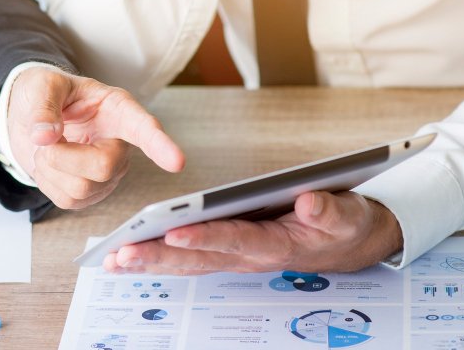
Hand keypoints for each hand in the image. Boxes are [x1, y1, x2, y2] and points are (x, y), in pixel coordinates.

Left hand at [7, 68, 184, 208]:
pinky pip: (67, 200)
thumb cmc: (44, 94)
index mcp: (117, 109)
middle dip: (64, 156)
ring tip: (49, 146)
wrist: (27, 116)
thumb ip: (43, 108)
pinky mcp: (89, 193)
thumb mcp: (40, 86)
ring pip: (82, 188)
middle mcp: (119, 143)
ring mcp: (107, 172)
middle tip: (44, 137)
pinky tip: (50, 163)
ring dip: (50, 167)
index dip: (160, 145)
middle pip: (104, 167)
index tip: (177, 161)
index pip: (144, 128)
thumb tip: (44, 137)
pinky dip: (47, 181)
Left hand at [104, 191, 402, 274]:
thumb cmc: (343, 225)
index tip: (174, 234)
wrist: (349, 243)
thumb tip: (309, 201)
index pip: (236, 240)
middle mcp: (249, 255)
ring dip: (151, 261)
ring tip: (113, 259)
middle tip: (122, 255)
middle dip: (159, 257)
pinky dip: (158, 256)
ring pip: (188, 262)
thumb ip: (330, 211)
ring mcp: (236, 256)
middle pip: (199, 259)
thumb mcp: (348, 215)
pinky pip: (188, 257)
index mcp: (278, 244)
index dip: (206, 238)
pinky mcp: (227, 250)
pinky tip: (129, 255)